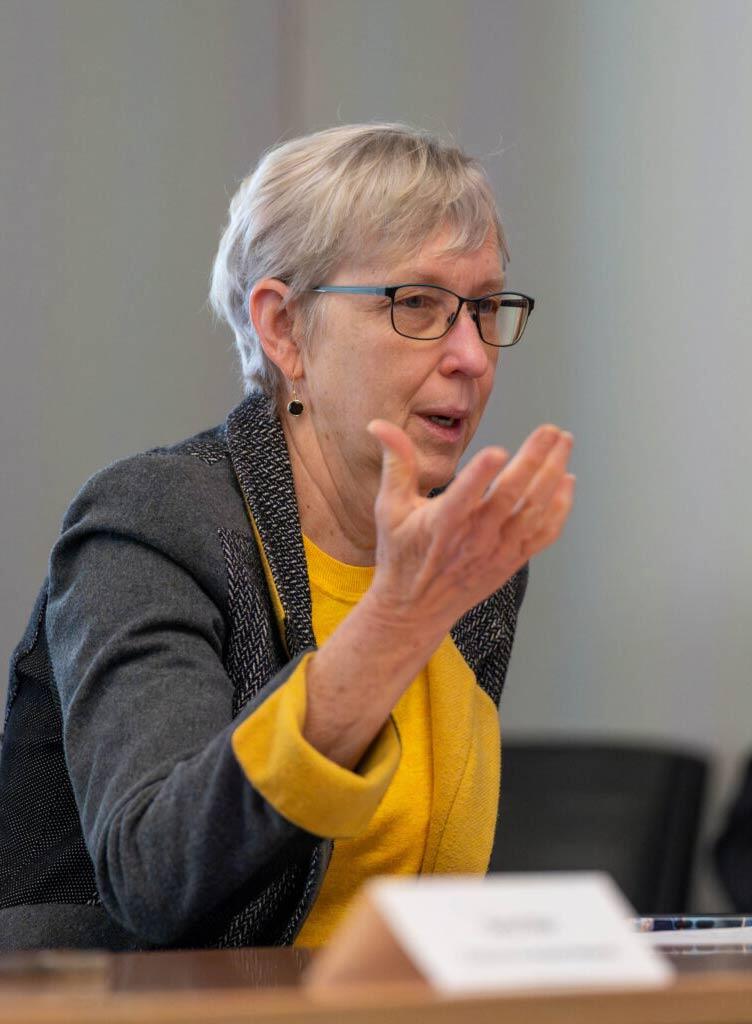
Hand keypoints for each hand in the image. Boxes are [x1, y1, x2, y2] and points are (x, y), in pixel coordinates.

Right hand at [366, 420, 574, 635]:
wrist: (415, 610)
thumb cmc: (401, 555)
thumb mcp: (389, 508)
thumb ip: (396, 463)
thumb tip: (378, 425)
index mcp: (441, 524)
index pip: (462, 497)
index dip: (480, 474)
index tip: (497, 451)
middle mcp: (474, 539)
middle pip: (511, 495)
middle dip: (534, 458)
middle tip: (551, 429)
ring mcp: (497, 551)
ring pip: (534, 510)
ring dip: (553, 474)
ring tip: (564, 443)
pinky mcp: (512, 560)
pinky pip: (544, 533)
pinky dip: (560, 507)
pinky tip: (566, 481)